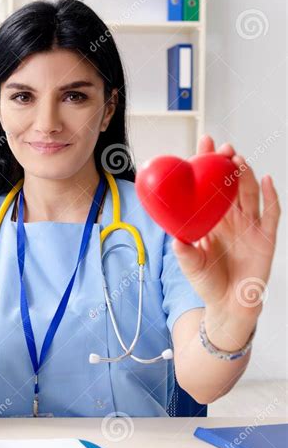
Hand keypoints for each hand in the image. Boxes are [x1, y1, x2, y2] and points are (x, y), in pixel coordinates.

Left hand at [172, 135, 280, 347]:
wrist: (228, 305)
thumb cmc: (208, 282)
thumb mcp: (191, 266)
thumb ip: (184, 252)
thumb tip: (176, 239)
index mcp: (211, 218)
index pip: (208, 184)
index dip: (207, 163)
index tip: (203, 142)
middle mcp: (231, 217)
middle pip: (231, 183)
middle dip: (227, 163)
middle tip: (222, 149)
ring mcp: (250, 225)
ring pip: (250, 193)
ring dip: (246, 175)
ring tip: (238, 161)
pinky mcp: (266, 237)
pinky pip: (271, 213)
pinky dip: (271, 196)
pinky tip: (267, 180)